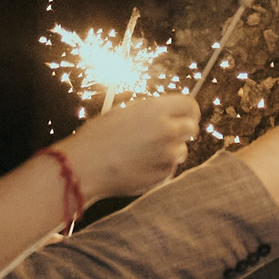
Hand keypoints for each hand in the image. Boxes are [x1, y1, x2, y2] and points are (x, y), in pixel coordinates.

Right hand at [59, 96, 198, 196]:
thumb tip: (168, 114)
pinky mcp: (166, 174)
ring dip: (170, 149)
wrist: (86, 165)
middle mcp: (167, 130)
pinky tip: (139, 164)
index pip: (190, 105)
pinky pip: (170, 167)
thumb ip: (149, 113)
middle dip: (183, 130)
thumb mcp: (122, 112)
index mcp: (155, 110)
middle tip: (168, 133)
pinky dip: (160, 165)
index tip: (185, 115)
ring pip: (182, 150)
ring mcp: (169, 154)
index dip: (188, 111)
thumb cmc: (98, 137)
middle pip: (192, 128)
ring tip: (143, 151)